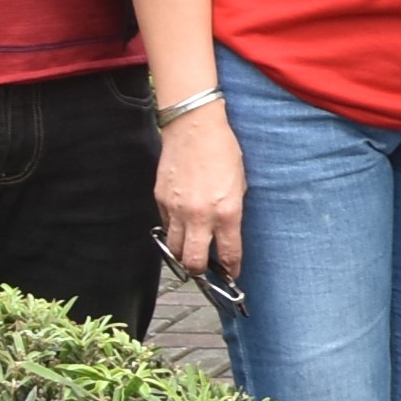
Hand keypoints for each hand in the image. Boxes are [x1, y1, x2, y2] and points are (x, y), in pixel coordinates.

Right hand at [154, 104, 245, 282]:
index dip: (231, 268)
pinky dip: (172, 232)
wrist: (194, 127)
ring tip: (191, 250)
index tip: (232, 273)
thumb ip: (233, 211)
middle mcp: (200, 215)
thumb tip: (227, 233)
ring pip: (174, 249)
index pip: (228, 253)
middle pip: (193, 262)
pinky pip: (165, 227)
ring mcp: (177, 209)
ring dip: (182, 254)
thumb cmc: (223, 150)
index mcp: (226, 211)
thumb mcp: (240, 183)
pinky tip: (181, 225)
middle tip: (206, 269)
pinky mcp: (160, 200)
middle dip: (200, 271)